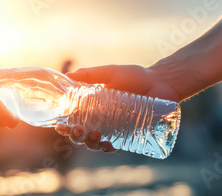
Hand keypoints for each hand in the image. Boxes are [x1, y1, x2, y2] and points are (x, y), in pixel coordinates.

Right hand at [55, 64, 180, 151]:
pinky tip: (106, 144)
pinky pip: (115, 146)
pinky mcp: (129, 135)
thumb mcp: (110, 73)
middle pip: (81, 134)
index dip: (64, 125)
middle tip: (76, 129)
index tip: (60, 125)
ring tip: (93, 134)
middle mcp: (101, 121)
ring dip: (90, 142)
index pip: (73, 119)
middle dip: (75, 136)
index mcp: (92, 107)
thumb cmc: (136, 77)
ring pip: (95, 143)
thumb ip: (90, 74)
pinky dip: (108, 148)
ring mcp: (114, 130)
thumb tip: (69, 76)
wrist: (161, 82)